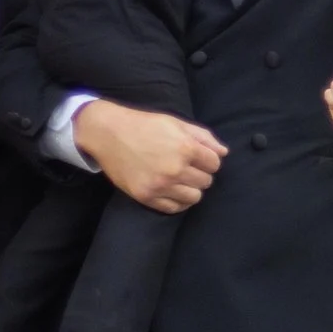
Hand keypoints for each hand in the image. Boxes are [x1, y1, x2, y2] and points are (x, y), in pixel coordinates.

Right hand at [75, 101, 227, 213]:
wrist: (108, 134)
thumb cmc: (145, 125)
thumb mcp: (177, 123)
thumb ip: (204, 138)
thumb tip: (224, 153)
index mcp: (185, 148)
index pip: (215, 164)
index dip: (209, 160)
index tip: (199, 157)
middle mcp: (174, 169)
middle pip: (206, 182)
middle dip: (200, 174)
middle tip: (187, 166)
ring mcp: (160, 185)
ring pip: (194, 197)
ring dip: (191, 188)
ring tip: (180, 179)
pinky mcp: (146, 197)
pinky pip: (174, 208)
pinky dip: (177, 201)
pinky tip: (172, 190)